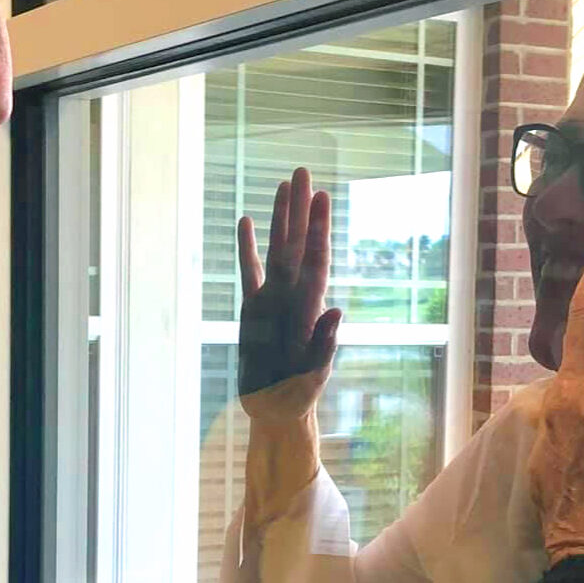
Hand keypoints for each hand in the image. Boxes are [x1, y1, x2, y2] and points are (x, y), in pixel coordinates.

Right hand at [237, 167, 341, 422]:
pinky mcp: (253, 309)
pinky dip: (248, 247)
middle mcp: (292, 295)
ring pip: (276, 249)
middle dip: (300, 208)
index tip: (321, 196)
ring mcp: (273, 299)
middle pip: (297, 243)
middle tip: (302, 171)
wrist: (276, 411)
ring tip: (282, 185)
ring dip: (280, 218)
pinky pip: (249, 271)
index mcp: (307, 307)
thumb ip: (324, 344)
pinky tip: (247, 221)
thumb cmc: (298, 396)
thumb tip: (336, 310)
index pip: (315, 259)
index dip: (318, 227)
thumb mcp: (313, 375)